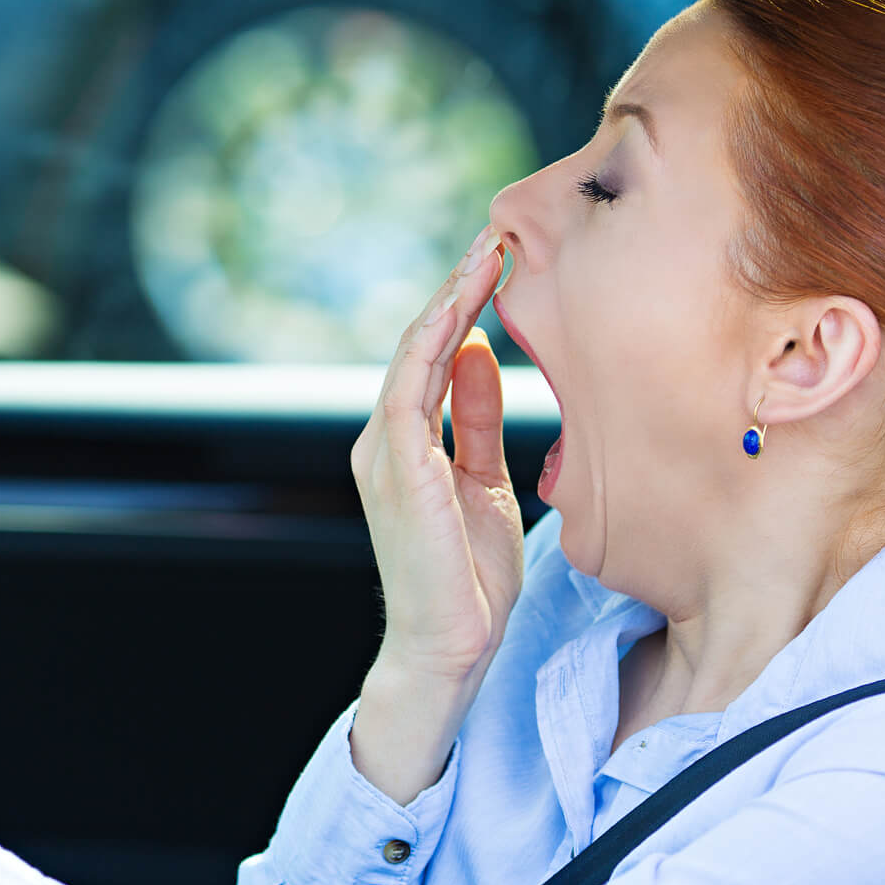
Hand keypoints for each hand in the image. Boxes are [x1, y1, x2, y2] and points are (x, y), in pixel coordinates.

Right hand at [351, 224, 524, 685]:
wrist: (448, 649)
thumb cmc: (468, 581)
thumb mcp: (485, 482)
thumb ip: (479, 421)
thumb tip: (482, 357)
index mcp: (405, 445)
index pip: (432, 357)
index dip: (464, 306)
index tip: (501, 261)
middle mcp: (384, 440)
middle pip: (419, 344)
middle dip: (458, 287)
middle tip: (498, 235)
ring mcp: (384, 452)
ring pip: (412, 354)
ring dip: (450, 299)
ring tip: (487, 253)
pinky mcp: (396, 466)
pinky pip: (410, 386)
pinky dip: (434, 341)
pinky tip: (464, 306)